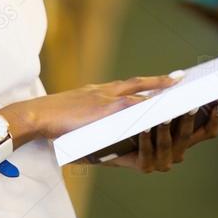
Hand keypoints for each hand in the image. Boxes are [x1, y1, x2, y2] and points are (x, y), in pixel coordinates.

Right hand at [1, 75, 178, 141]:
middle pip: (140, 83)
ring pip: (140, 95)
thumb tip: (109, 138)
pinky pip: (133, 107)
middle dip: (161, 82)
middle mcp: (106, 91)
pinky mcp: (104, 109)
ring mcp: (106, 98)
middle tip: (181, 79)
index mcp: (100, 91)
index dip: (149, 81)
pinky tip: (161, 113)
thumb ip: (96, 122)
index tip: (166, 78)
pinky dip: (147, 109)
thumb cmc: (54, 122)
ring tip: (178, 97)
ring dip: (159, 96)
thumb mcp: (79, 118)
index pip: (131, 83)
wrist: (36, 115)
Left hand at [104, 103, 217, 172]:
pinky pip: (148, 154)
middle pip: (188, 136)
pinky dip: (147, 141)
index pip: (208, 132)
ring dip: (166, 130)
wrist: (109, 138)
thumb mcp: (151, 102)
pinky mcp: (145, 166)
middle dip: (189, 120)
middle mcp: (178, 150)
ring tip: (165, 116)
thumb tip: (179, 75)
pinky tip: (143, 128)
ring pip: (169, 145)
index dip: (215, 120)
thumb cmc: (134, 116)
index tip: (217, 104)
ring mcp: (162, 160)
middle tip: (190, 105)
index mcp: (185, 136)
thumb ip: (165, 93)